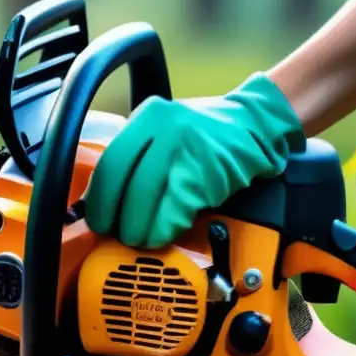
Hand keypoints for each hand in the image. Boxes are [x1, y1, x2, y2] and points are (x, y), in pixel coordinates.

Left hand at [83, 73, 302, 248]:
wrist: (258, 123)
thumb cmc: (207, 133)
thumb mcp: (165, 130)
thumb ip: (138, 156)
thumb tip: (105, 199)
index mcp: (147, 117)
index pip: (110, 163)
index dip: (99, 199)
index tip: (97, 218)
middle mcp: (163, 129)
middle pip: (124, 185)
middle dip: (118, 218)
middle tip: (119, 234)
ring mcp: (186, 150)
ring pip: (145, 201)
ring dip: (140, 229)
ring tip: (141, 238)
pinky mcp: (206, 174)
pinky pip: (174, 211)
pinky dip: (164, 229)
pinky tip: (163, 234)